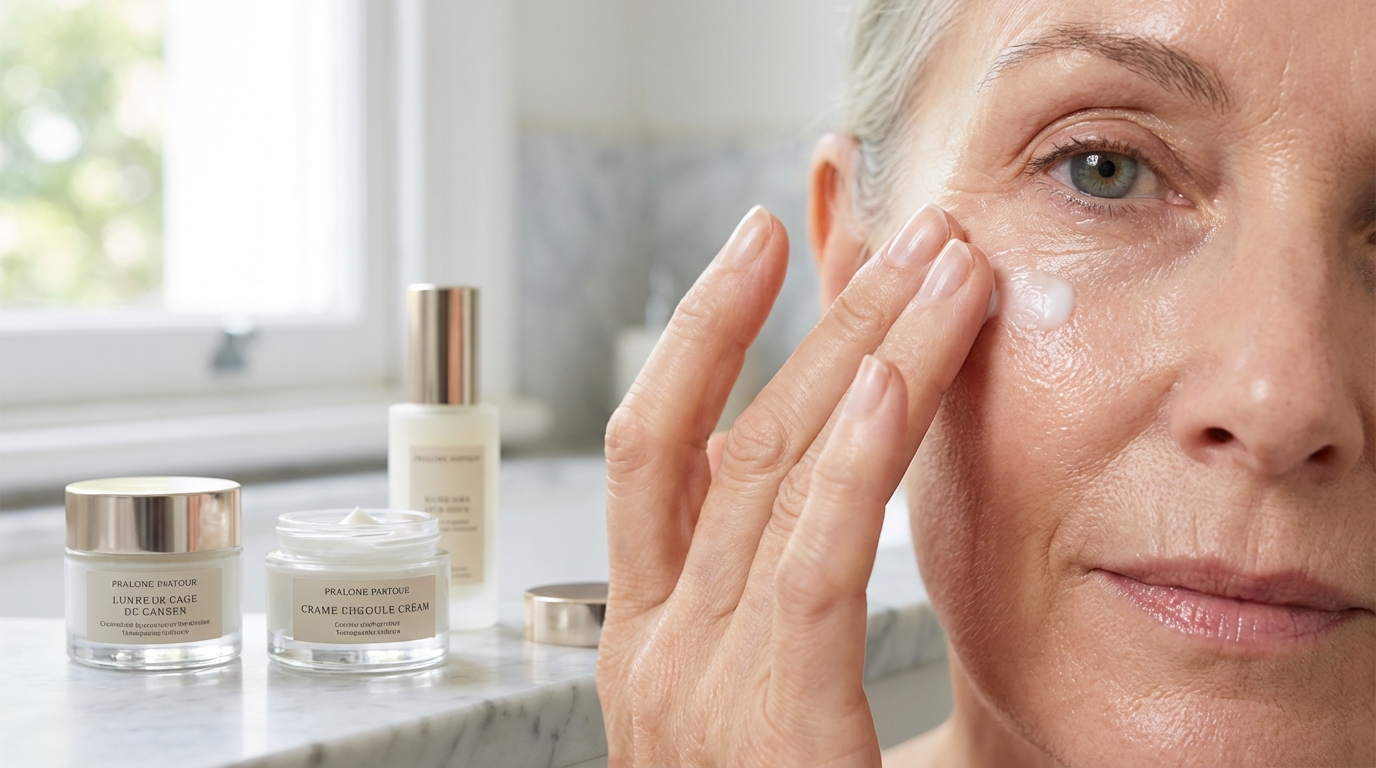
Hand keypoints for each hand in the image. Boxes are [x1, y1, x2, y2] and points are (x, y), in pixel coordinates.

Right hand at [599, 203, 992, 766]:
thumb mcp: (775, 705)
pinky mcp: (767, 719)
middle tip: (881, 230)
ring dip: (857, 350)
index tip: (769, 252)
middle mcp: (653, 644)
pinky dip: (850, 457)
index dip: (708, 335)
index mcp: (651, 641)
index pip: (670, 448)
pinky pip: (809, 555)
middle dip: (802, 318)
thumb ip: (786, 614)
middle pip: (719, 435)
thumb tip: (832, 520)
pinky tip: (894, 372)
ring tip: (933, 264)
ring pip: (765, 467)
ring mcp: (692, 679)